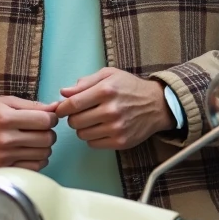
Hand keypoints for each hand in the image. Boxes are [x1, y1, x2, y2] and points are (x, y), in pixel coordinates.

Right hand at [0, 96, 59, 171]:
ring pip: (43, 154)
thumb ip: (32, 105)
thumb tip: (56, 108)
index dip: (52, 118)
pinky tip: (30, 152)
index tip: (48, 118)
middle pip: (46, 139)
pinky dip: (37, 160)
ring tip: (35, 140)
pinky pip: (33, 168)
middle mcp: (4, 139)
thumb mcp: (4, 101)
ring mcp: (2, 156)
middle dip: (49, 132)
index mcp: (5, 118)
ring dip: (44, 147)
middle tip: (41, 129)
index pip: (45, 121)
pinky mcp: (1, 168)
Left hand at [56, 68, 173, 150]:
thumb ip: (85, 82)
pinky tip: (101, 128)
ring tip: (92, 120)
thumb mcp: (109, 75)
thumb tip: (64, 92)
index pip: (73, 104)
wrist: (157, 105)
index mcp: (106, 91)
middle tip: (80, 113)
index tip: (61, 109)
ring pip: (82, 134)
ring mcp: (116, 128)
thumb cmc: (130, 87)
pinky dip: (92, 137)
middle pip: (75, 121)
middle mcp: (111, 110)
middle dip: (73, 117)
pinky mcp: (121, 142)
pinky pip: (93, 144)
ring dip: (82, 128)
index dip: (62, 108)